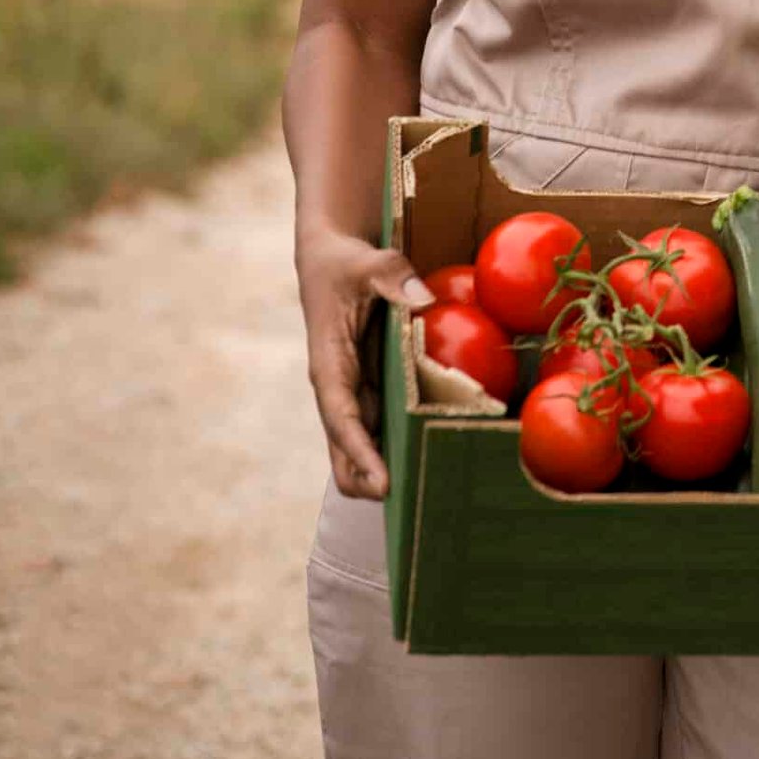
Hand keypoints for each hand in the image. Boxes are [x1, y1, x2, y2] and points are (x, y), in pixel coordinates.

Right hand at [296, 225, 433, 498]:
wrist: (328, 256)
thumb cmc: (344, 261)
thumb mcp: (367, 260)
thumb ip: (392, 274)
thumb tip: (423, 298)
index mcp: (329, 362)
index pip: (340, 417)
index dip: (358, 453)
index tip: (381, 484)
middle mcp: (338, 386)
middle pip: (345, 449)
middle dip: (368, 479)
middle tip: (409, 502)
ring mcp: (353, 390)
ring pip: (361, 445)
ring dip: (383, 468)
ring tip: (423, 492)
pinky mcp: (368, 386)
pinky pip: (380, 425)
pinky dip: (397, 444)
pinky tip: (429, 456)